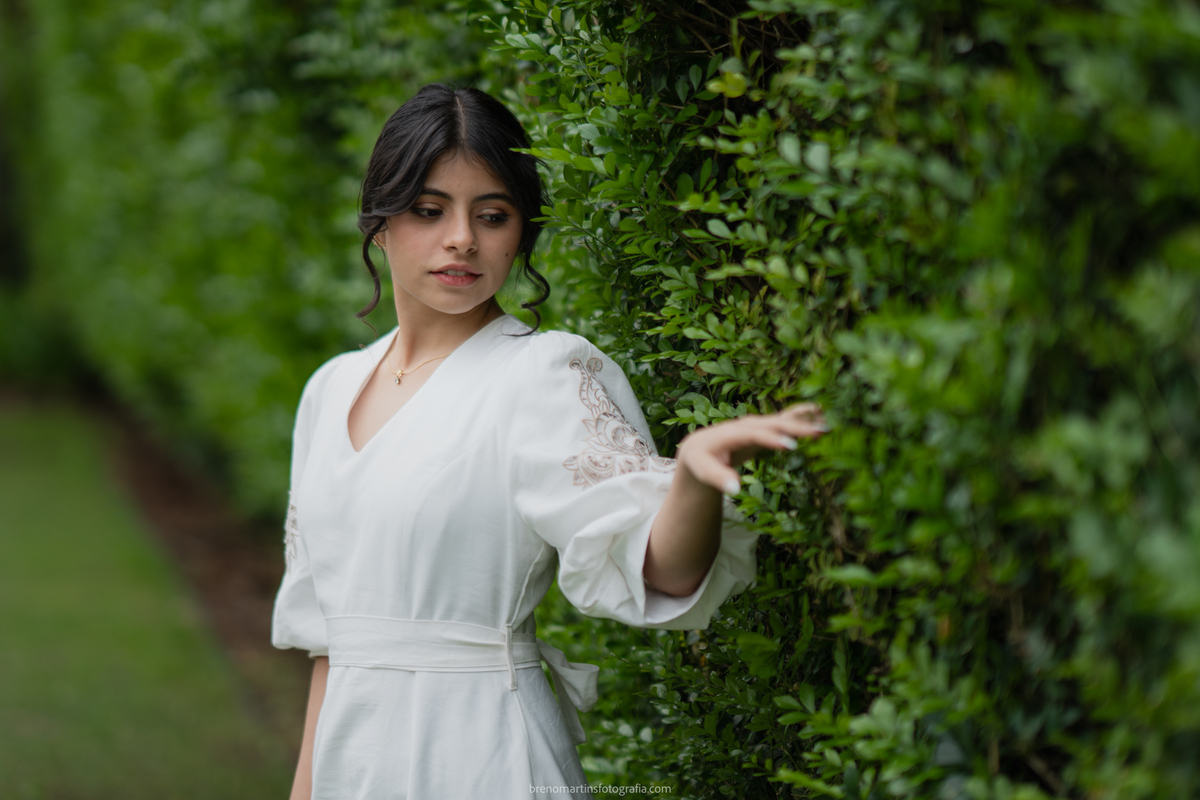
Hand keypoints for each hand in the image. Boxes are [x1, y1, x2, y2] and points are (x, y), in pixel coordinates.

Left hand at [675, 403, 827, 495]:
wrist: (701, 447)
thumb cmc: (701, 461)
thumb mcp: (703, 470)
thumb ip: (718, 478)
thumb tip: (735, 489)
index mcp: (730, 433)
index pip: (753, 434)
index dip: (771, 439)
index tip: (791, 445)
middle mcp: (746, 424)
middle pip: (772, 424)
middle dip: (795, 428)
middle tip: (820, 433)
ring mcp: (757, 424)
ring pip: (782, 421)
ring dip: (803, 422)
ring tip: (827, 423)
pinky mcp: (765, 428)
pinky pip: (785, 421)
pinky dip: (801, 416)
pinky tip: (820, 411)